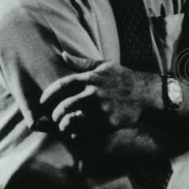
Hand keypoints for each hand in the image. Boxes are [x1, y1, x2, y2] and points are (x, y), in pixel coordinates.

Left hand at [40, 52, 160, 133]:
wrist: (146, 93)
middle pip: (65, 106)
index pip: (62, 85)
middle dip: (55, 114)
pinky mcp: (109, 122)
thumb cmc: (122, 78)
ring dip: (64, 126)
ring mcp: (102, 109)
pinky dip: (78, 134)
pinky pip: (87, 131)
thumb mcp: (104, 66)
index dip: (48, 94)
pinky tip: (75, 134)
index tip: (42, 102)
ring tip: (63, 127)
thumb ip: (81, 63)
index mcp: (91, 78)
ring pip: (74, 121)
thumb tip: (62, 54)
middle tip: (54, 118)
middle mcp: (94, 93)